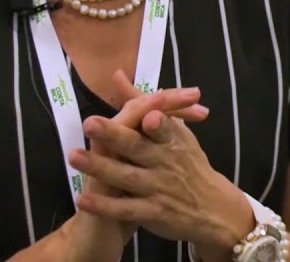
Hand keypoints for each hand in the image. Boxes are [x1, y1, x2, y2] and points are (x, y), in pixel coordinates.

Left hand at [46, 84, 211, 261]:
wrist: (215, 210)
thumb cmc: (189, 163)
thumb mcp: (175, 131)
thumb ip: (142, 104)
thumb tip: (117, 76)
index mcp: (173, 140)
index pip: (163, 126)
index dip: (156, 121)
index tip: (144, 115)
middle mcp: (165, 161)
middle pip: (138, 147)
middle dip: (115, 136)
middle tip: (90, 124)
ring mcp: (158, 188)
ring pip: (127, 176)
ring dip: (101, 167)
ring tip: (75, 157)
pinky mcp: (153, 213)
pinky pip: (125, 209)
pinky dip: (104, 206)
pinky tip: (82, 200)